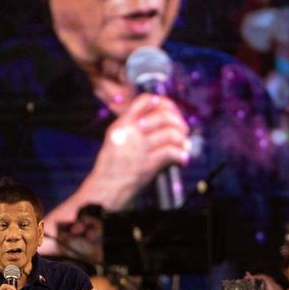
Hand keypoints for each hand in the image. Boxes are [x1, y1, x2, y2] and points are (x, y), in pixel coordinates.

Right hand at [86, 94, 189, 209]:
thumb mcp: (115, 138)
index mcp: (122, 123)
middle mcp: (131, 132)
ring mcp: (139, 148)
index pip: (146, 100)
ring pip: (171, 133)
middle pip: (163, 114)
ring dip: (182, 139)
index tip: (172, 112)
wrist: (105, 189)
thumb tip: (160, 117)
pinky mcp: (147, 164)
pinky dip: (181, 155)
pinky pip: (171, 152)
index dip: (164, 103)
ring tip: (184, 146)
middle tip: (183, 130)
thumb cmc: (112, 166)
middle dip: (179, 121)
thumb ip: (132, 126)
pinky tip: (182, 160)